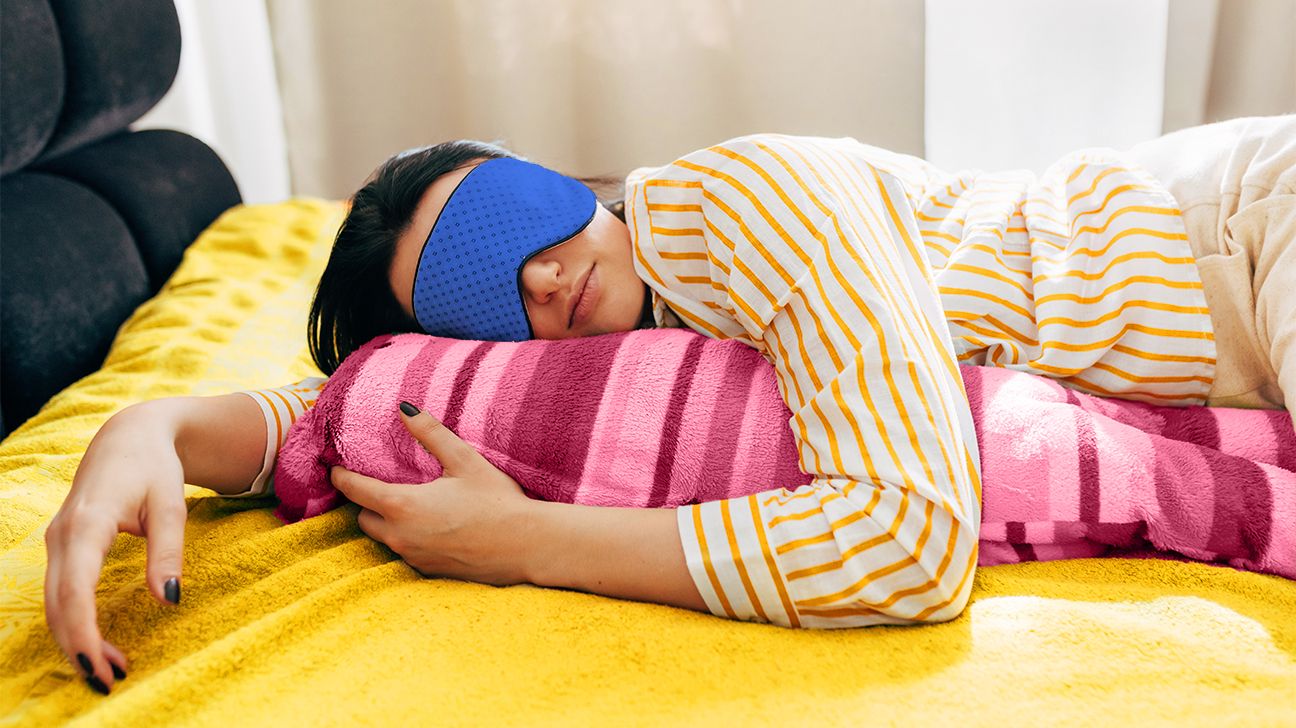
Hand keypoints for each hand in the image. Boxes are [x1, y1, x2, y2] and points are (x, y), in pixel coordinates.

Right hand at [44, 404, 187, 694]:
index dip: (84, 634)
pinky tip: (100, 643)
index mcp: (89, 523)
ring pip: (55, 603)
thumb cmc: (154, 468)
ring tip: (112, 669)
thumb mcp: (172, 507)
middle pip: (59, 605)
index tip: (102, 668)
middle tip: (110, 682)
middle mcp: (63, 535)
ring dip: (77, 640)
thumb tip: (168, 602)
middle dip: (79, 648)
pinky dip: (75, 622)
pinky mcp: (62, 547)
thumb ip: (168, 553)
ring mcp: (57, 541)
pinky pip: (61, 592)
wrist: (130, 437)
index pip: (75, 590)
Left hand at [329, 402, 535, 586]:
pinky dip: (406, 538)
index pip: (354, 490)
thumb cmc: (497, 501)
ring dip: (385, 522)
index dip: (340, 476)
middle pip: (363, 518)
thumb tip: (405, 407)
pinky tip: (429, 527)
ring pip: (383, 538)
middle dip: (364, 502)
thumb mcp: (464, 460)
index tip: (334, 466)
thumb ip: (431, 433)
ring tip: (403, 504)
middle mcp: (400, 536)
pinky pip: (405, 553)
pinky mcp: (428, 571)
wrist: (527, 546)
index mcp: (402, 506)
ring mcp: (413, 558)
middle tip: (376, 483)